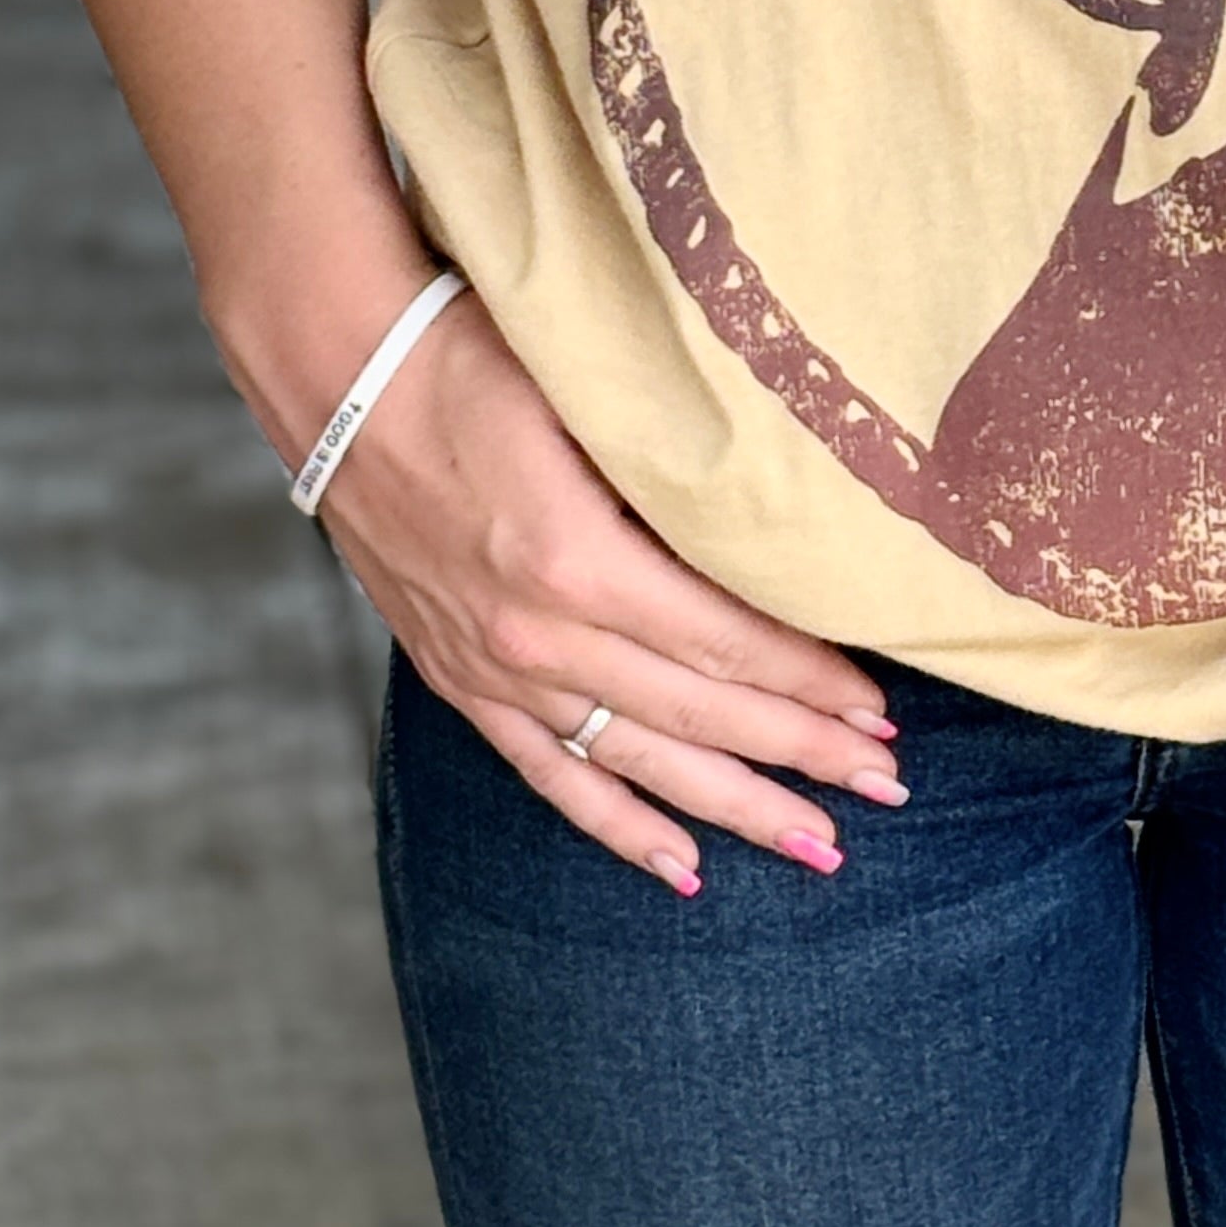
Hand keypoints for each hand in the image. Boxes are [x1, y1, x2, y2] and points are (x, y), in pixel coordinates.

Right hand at [317, 290, 906, 893]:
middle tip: (886, 786)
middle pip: (701, 715)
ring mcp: (496, 669)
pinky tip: (682, 868)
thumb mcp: (586, 397)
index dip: (810, 682)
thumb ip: (673, 470)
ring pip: (640, 763)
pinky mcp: (461, 681)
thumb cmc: (472, 358)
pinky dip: (619, 826)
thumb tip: (780, 516)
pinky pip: (553, 777)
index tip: (879, 712)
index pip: (727, 642)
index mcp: (578, 559)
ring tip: (819, 845)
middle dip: (802, 755)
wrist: (339, 375)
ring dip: (736, 807)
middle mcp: (539, 635)